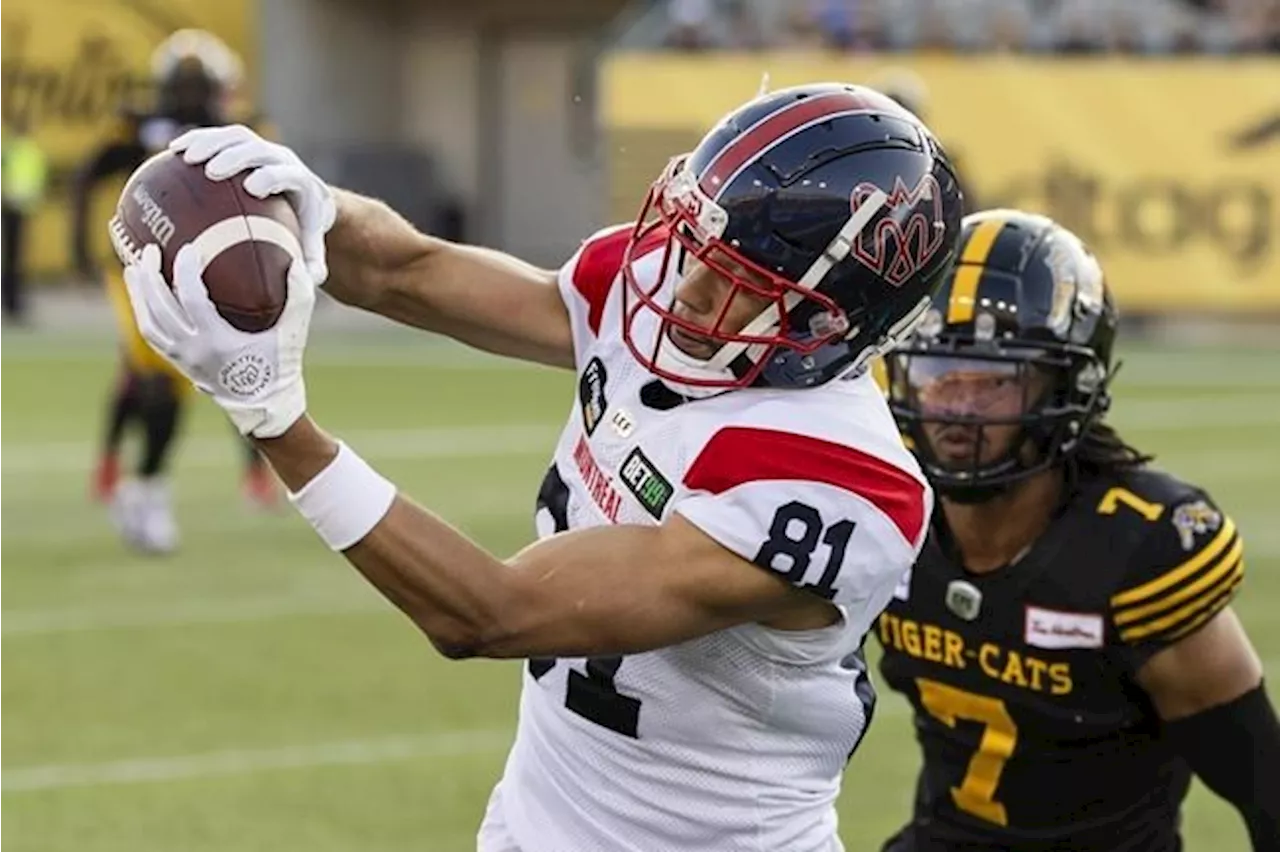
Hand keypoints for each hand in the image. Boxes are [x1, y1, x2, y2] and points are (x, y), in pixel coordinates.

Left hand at [122, 243, 314, 438]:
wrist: (264, 404)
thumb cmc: (279, 365)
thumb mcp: (293, 332)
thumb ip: (299, 299)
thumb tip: (297, 264)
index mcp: (218, 342)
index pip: (193, 299)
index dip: (186, 271)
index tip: (188, 249)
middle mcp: (194, 350)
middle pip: (161, 308)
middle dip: (151, 276)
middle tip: (149, 250)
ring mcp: (181, 358)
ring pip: (148, 322)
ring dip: (138, 293)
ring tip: (134, 267)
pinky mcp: (177, 363)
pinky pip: (151, 334)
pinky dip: (142, 311)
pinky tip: (142, 293)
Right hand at [170, 125, 335, 284]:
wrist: (307, 198)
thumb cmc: (304, 231)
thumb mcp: (313, 251)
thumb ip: (312, 268)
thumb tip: (302, 281)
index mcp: (302, 182)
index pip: (289, 174)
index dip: (272, 176)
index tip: (252, 188)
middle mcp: (283, 159)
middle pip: (259, 149)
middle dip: (236, 156)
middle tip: (212, 171)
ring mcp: (263, 148)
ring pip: (236, 137)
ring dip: (210, 142)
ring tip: (184, 156)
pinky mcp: (245, 143)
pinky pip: (219, 136)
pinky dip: (197, 139)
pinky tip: (172, 151)